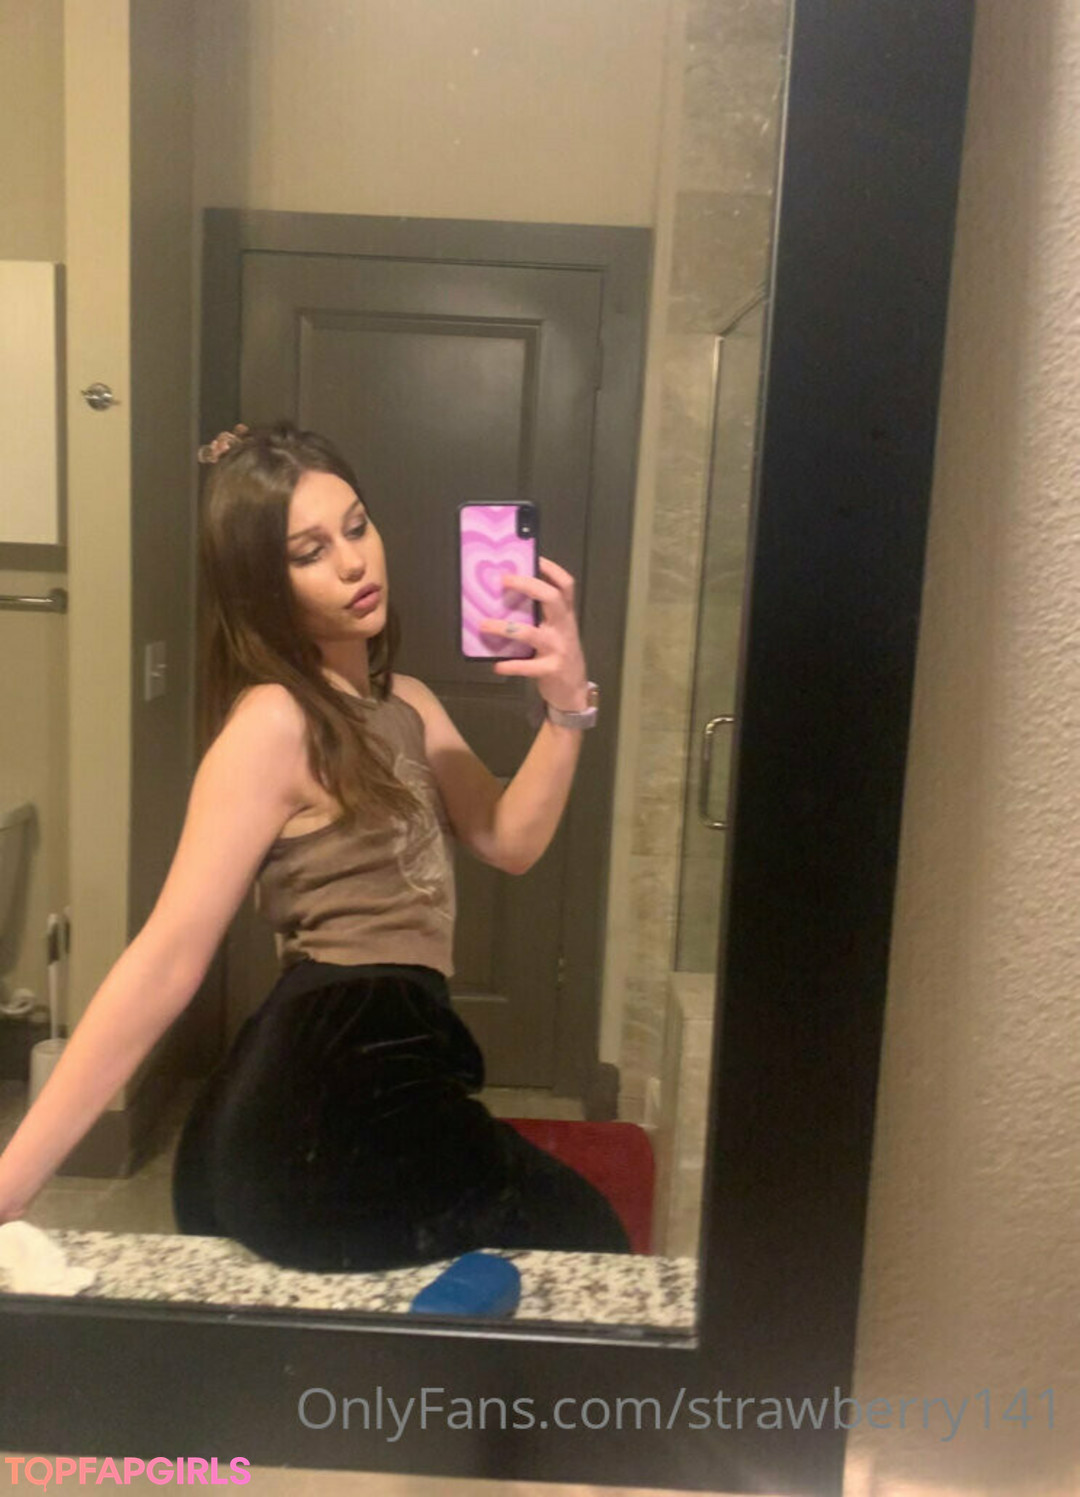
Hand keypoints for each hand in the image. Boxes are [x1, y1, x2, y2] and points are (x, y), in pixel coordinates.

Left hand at [480, 557, 589, 711]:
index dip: (551, 569)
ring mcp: (559, 649)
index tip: (534, 557)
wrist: (574, 692)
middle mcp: (564, 628)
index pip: (565, 585)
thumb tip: (509, 596)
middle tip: (504, 580)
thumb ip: (542, 616)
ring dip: (505, 628)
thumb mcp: (557, 632)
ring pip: (531, 633)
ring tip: (484, 625)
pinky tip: (497, 666)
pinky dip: (510, 665)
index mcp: (565, 616)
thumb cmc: (559, 655)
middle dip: (528, 586)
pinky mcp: (551, 670)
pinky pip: (528, 666)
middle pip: (552, 598)